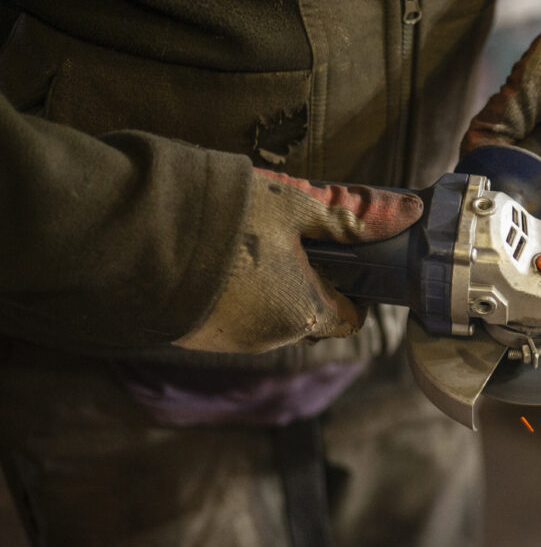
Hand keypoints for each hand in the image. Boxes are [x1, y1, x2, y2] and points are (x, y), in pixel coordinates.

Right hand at [174, 169, 422, 352]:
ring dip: (270, 285)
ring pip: (269, 315)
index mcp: (304, 312)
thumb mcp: (295, 205)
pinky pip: (231, 316)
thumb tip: (409, 213)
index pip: (349, 317)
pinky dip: (235, 292)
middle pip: (309, 314)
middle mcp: (269, 339)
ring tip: (247, 240)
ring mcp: (227, 341)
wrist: (126, 236)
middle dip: (309, 281)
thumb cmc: (221, 219)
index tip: (345, 261)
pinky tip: (217, 257)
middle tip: (291, 237)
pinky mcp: (192, 334)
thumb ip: (353, 215)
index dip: (354, 289)